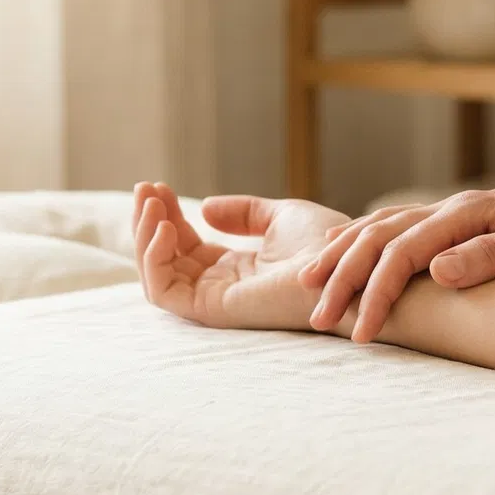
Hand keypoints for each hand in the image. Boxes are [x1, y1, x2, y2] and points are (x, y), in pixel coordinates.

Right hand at [132, 182, 348, 330]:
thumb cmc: (328, 246)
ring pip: (156, 276)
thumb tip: (204, 209)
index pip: (184, 245)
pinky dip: (154, 258)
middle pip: (164, 259)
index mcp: (234, 270)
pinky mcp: (213, 310)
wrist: (349, 265)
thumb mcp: (280, 217)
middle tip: (144, 187)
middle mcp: (220, 287)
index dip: (167, 215)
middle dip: (148, 222)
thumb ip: (242, 213)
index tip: (159, 185)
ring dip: (144, 237)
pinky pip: (164, 292)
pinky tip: (165, 226)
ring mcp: (215, 300)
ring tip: (150, 203)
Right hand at [298, 182, 494, 342]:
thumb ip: (492, 256)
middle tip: (316, 319)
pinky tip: (341, 253)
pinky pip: (393, 229)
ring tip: (309, 286)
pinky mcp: (454, 226)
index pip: (404, 251)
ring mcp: (450, 214)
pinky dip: (361, 241)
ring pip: (378, 228)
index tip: (360, 332)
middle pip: (378, 236)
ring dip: (342, 258)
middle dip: (342, 277)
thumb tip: (435, 271)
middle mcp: (452, 208)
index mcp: (469, 213)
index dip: (377, 292)